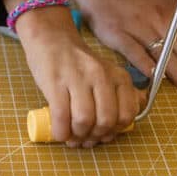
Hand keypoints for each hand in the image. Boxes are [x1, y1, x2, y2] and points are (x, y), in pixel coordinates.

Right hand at [14, 4, 141, 146]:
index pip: (126, 115)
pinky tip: (59, 132)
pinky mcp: (54, 82)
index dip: (114, 132)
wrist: (50, 38)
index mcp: (118, 75)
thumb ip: (119, 96)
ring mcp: (77, 77)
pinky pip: (61, 117)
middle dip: (94, 136)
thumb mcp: (106, 73)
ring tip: (71, 135)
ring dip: (77, 136)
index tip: (102, 134)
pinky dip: (61, 132)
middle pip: (105, 120)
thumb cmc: (78, 62)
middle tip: (85, 138)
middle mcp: (101, 75)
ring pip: (84, 120)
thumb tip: (122, 125)